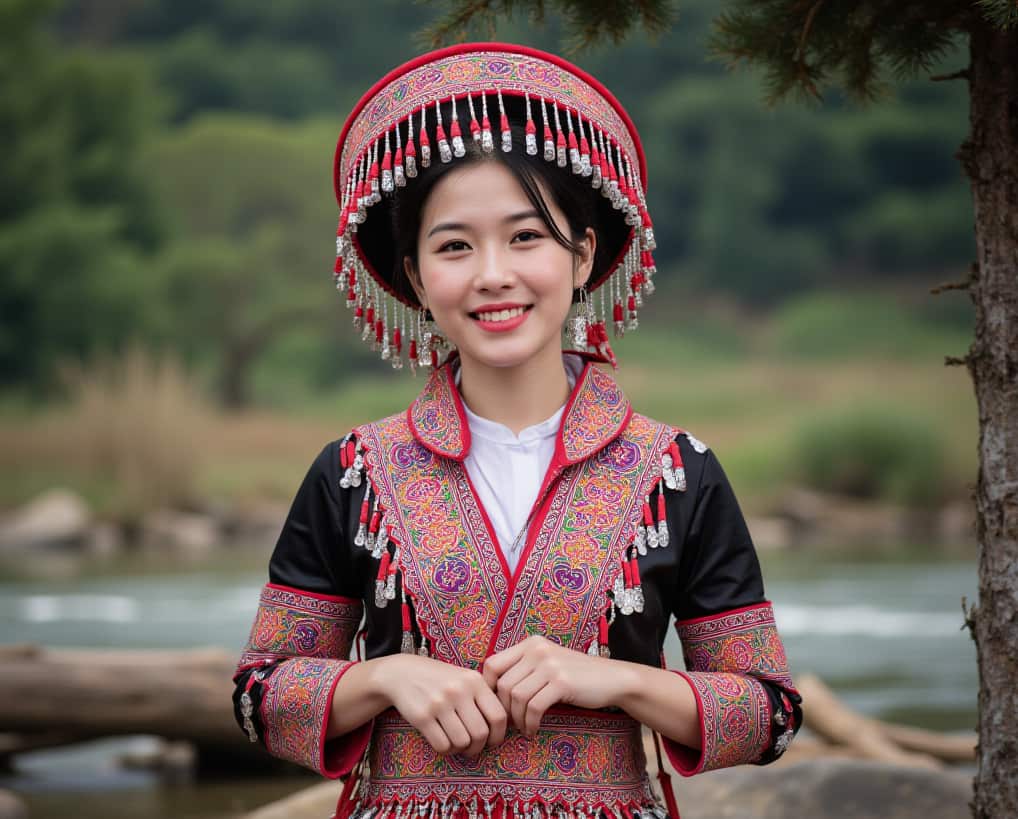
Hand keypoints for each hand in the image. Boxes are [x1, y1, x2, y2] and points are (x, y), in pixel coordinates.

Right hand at [368, 653, 507, 756]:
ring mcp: (439, 703)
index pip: (498, 716)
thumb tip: (505, 727)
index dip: (499, 735)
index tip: (493, 741)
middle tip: (473, 747)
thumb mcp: (464, 678)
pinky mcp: (422, 716)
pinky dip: (446, 750)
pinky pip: (442, 745)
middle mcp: (458, 690)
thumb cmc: (440, 680)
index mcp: (474, 681)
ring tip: (457, 742)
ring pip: (462, 742)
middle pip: (481, 733)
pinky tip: (443, 741)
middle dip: (479, 747)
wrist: (403, 673)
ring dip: (461, 749)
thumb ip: (483, 697)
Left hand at [482, 635, 629, 735]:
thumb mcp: (548, 664)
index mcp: (530, 644)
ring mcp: (550, 664)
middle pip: (503, 684)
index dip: (488, 688)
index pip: (492, 664)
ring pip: (516, 697)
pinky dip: (530, 723)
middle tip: (511, 724)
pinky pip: (534, 707)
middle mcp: (537, 650)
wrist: (613, 679)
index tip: (497, 706)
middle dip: (504, 709)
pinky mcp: (561, 682)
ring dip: (517, 719)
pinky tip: (533, 731)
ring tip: (524, 728)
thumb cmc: (576, 676)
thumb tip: (491, 694)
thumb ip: (523, 670)